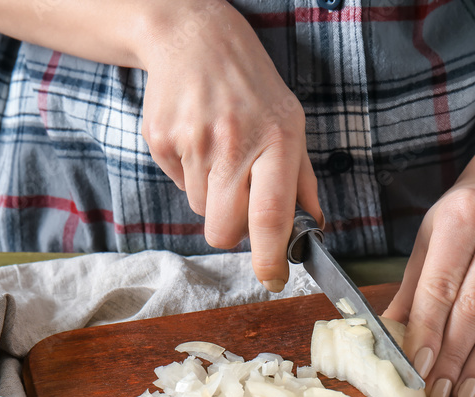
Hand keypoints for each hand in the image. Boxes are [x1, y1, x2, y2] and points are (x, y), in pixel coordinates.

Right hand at [138, 2, 322, 290]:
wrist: (195, 39)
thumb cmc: (251, 86)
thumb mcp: (291, 123)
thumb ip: (302, 180)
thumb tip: (313, 227)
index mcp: (275, 141)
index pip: (271, 215)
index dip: (270, 257)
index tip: (272, 278)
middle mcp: (233, 144)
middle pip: (223, 230)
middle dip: (232, 232)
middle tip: (240, 204)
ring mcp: (193, 143)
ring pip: (200, 210)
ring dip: (212, 197)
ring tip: (220, 155)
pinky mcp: (161, 141)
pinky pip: (178, 186)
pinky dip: (191, 175)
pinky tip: (199, 142)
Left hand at [383, 178, 474, 396]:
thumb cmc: (461, 218)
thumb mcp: (428, 240)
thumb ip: (411, 290)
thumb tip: (387, 339)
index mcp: (464, 215)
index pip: (442, 284)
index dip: (429, 330)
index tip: (418, 367)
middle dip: (455, 355)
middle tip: (438, 392)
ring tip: (464, 394)